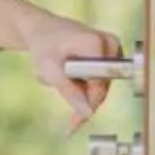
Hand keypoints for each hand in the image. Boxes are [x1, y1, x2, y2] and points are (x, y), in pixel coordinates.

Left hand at [19, 7, 125, 130]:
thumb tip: (88, 112)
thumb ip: (69, 91)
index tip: (74, 124)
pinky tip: (67, 80)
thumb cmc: (43, 45)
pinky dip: (84, 86)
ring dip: (82, 92)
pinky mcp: (110, 55)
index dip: (88, 104)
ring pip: (102, 85)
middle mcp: (110, 44)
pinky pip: (101, 80)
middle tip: (69, 124)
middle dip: (85, 102)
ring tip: (58, 84)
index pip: (99, 83)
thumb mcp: (49, 69)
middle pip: (103, 86)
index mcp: (96, 43)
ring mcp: (113, 49)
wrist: (41, 29)